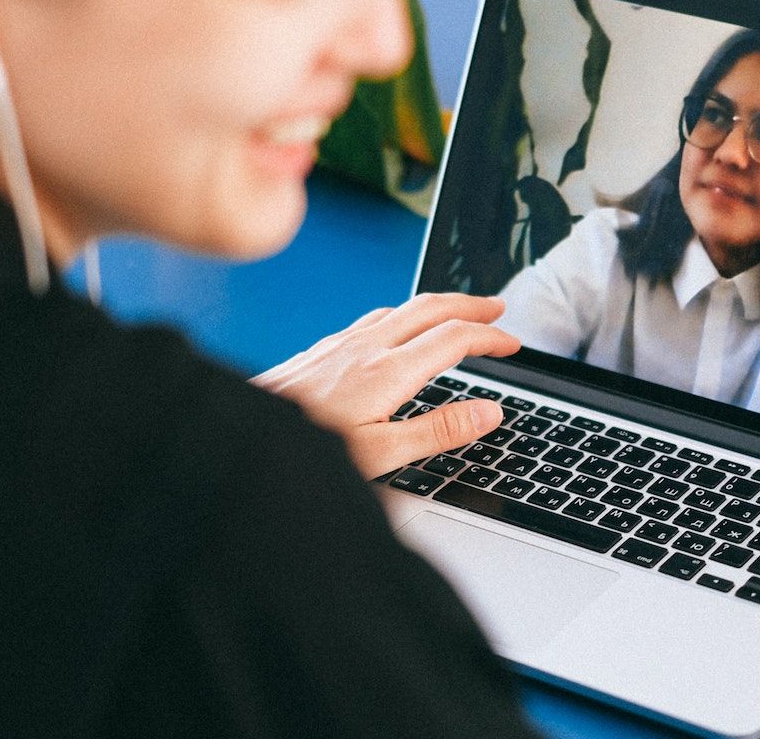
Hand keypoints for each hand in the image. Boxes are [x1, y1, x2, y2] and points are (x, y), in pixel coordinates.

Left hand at [251, 293, 520, 478]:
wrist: (246, 430)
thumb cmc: (308, 448)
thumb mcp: (381, 453)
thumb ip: (438, 431)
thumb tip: (489, 412)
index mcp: (388, 372)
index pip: (454, 340)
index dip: (490, 337)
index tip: (513, 344)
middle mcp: (367, 347)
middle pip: (431, 308)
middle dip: (471, 305)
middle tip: (499, 310)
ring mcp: (343, 343)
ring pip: (403, 308)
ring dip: (440, 306)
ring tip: (460, 313)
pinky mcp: (324, 348)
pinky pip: (376, 316)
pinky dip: (406, 313)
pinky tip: (399, 326)